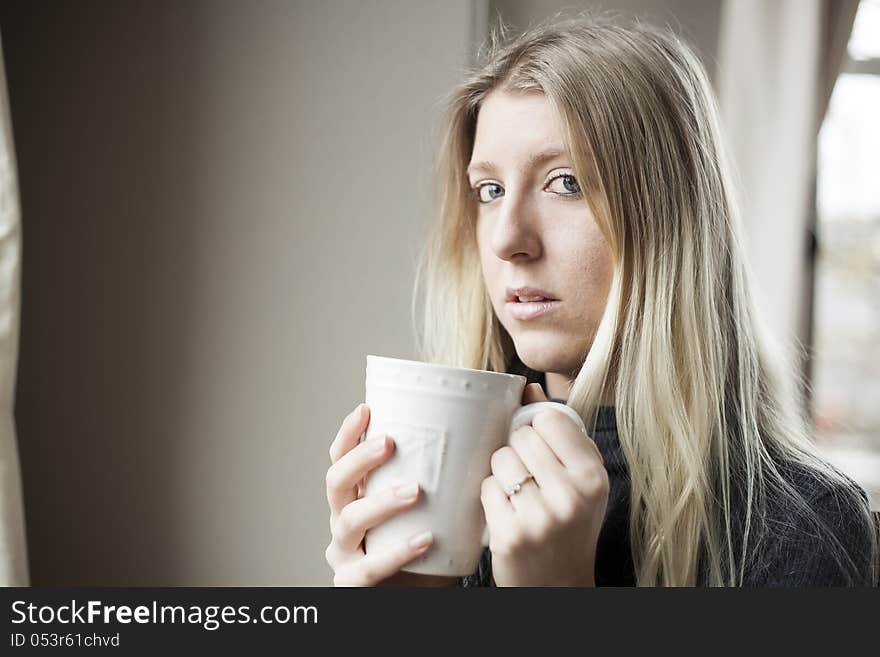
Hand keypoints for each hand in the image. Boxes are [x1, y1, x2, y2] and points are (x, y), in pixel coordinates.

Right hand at [324, 403, 456, 586]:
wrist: (424, 594)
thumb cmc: (428, 548)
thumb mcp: (430, 508)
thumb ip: (443, 477)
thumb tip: (485, 431)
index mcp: (355, 498)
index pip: (340, 459)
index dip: (349, 434)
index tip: (366, 408)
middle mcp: (343, 522)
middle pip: (336, 482)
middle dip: (359, 459)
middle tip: (389, 443)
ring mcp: (344, 554)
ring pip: (349, 521)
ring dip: (381, 502)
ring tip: (415, 490)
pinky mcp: (352, 583)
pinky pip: (368, 568)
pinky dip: (396, 552)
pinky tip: (423, 539)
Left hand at [480, 384, 608, 585]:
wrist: (560, 586)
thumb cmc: (569, 524)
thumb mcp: (579, 479)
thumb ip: (558, 432)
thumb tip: (527, 386)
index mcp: (593, 475)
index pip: (548, 418)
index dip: (537, 429)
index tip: (541, 449)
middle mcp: (572, 495)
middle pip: (520, 437)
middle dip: (517, 452)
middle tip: (529, 478)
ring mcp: (541, 517)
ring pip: (499, 460)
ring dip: (501, 475)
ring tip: (518, 497)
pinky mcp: (511, 535)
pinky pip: (486, 488)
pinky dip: (491, 498)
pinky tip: (507, 515)